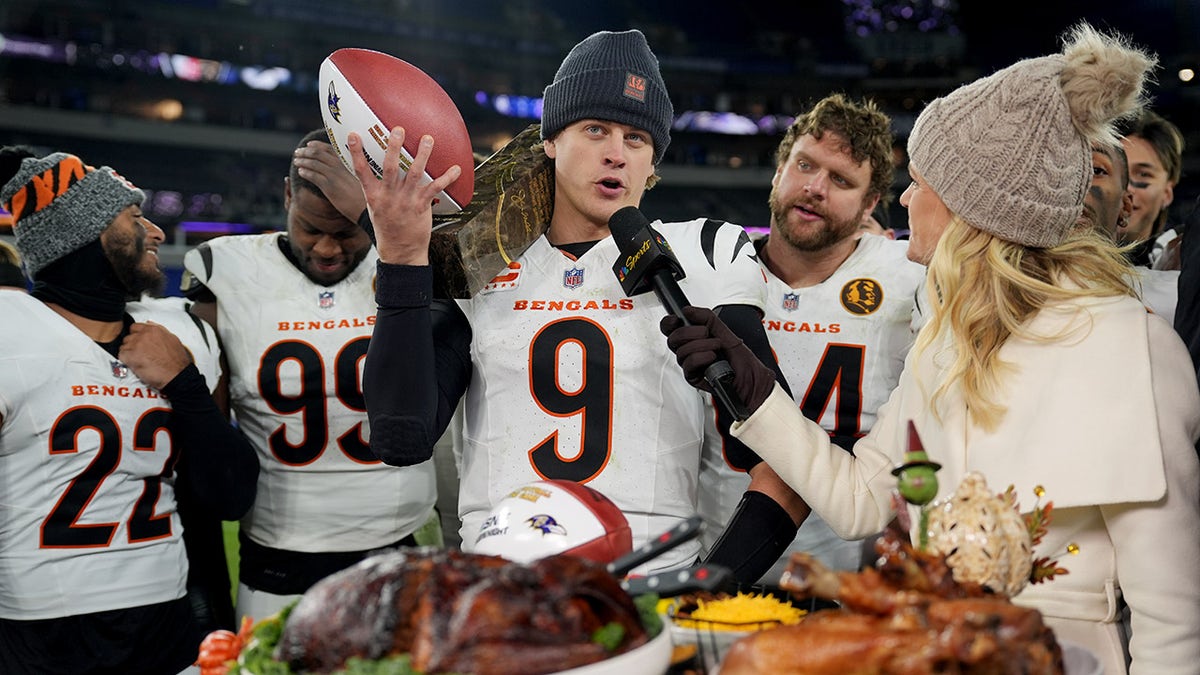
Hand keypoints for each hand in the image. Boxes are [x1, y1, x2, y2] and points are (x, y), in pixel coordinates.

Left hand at [118, 322, 192, 389]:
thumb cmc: (176, 361)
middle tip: (140, 353)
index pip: (135, 327)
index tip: (139, 341)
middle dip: (132, 345)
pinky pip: (121, 356)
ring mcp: (136, 344)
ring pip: (124, 346)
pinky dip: (126, 361)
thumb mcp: (172, 339)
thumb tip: (150, 324)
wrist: (176, 374)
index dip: (136, 335)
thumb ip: (159, 330)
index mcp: (154, 330)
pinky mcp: (130, 355)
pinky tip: (136, 364)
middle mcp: (144, 335)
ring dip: (129, 353)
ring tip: (139, 360)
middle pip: (129, 337)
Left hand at [293, 140, 366, 222]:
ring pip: (313, 163)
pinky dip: (305, 172)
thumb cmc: (364, 194)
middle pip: (318, 153)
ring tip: (296, 161)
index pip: (329, 148)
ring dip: (302, 161)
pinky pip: (313, 176)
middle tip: (298, 152)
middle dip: (305, 151)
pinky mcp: (329, 186)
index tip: (309, 144)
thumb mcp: (360, 176)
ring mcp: (334, 175)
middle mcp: (340, 165)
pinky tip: (300, 172)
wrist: (365, 207)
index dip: (317, 145)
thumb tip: (338, 168)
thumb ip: (348, 169)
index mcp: (347, 161)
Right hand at [348, 127, 461, 265]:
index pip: (361, 171)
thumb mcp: (375, 208)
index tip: (353, 134)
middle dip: (393, 147)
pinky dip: (447, 178)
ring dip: (422, 155)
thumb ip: (377, 188)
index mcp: (373, 195)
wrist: (401, 251)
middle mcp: (388, 196)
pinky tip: (456, 169)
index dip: (356, 152)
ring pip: (414, 173)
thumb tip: (377, 167)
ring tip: (428, 139)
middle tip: (398, 129)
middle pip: (389, 167)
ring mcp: (405, 200)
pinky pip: (435, 188)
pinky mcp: (421, 206)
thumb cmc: (388, 226)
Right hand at [660, 305, 776, 413]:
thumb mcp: (724, 330)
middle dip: (691, 332)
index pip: (670, 328)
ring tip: (716, 348)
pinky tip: (712, 358)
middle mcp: (689, 351)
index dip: (669, 322)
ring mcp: (691, 364)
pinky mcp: (693, 377)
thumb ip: (705, 317)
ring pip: (682, 351)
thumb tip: (688, 310)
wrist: (750, 378)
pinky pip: (689, 363)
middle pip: (673, 338)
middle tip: (707, 333)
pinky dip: (702, 357)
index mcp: (694, 337)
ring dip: (702, 346)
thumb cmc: (741, 359)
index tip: (677, 319)